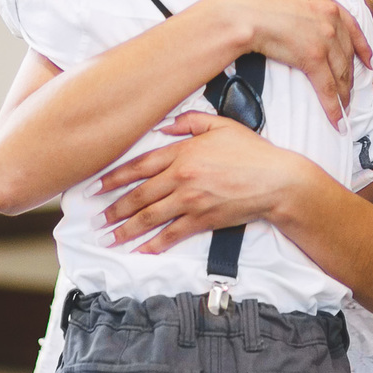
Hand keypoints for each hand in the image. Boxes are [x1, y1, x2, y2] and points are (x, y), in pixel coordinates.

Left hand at [93, 112, 303, 252]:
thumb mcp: (221, 125)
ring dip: (126, 229)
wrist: (276, 180)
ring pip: (150, 217)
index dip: (114, 178)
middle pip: (139, 196)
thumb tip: (164, 125)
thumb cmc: (251, 151)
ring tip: (109, 237)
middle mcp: (182, 178)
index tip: (96, 187)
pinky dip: (154, 245)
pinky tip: (140, 250)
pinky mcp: (203, 220)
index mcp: (183, 153)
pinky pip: (172, 234)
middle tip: (97, 219)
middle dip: (114, 209)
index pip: (139, 166)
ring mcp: (191, 201)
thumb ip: (189, 121)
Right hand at [222, 0, 370, 125]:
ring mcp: (324, 40)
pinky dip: (333, 105)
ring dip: (343, 93)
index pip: (352, 28)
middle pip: (346, 54)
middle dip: (349, 76)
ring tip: (343, 107)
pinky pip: (327, 86)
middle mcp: (331, 20)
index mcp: (326, 1)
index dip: (362, 47)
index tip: (367, 61)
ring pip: (340, 72)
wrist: (242, 13)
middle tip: (350, 91)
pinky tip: (336, 118)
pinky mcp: (313, 59)